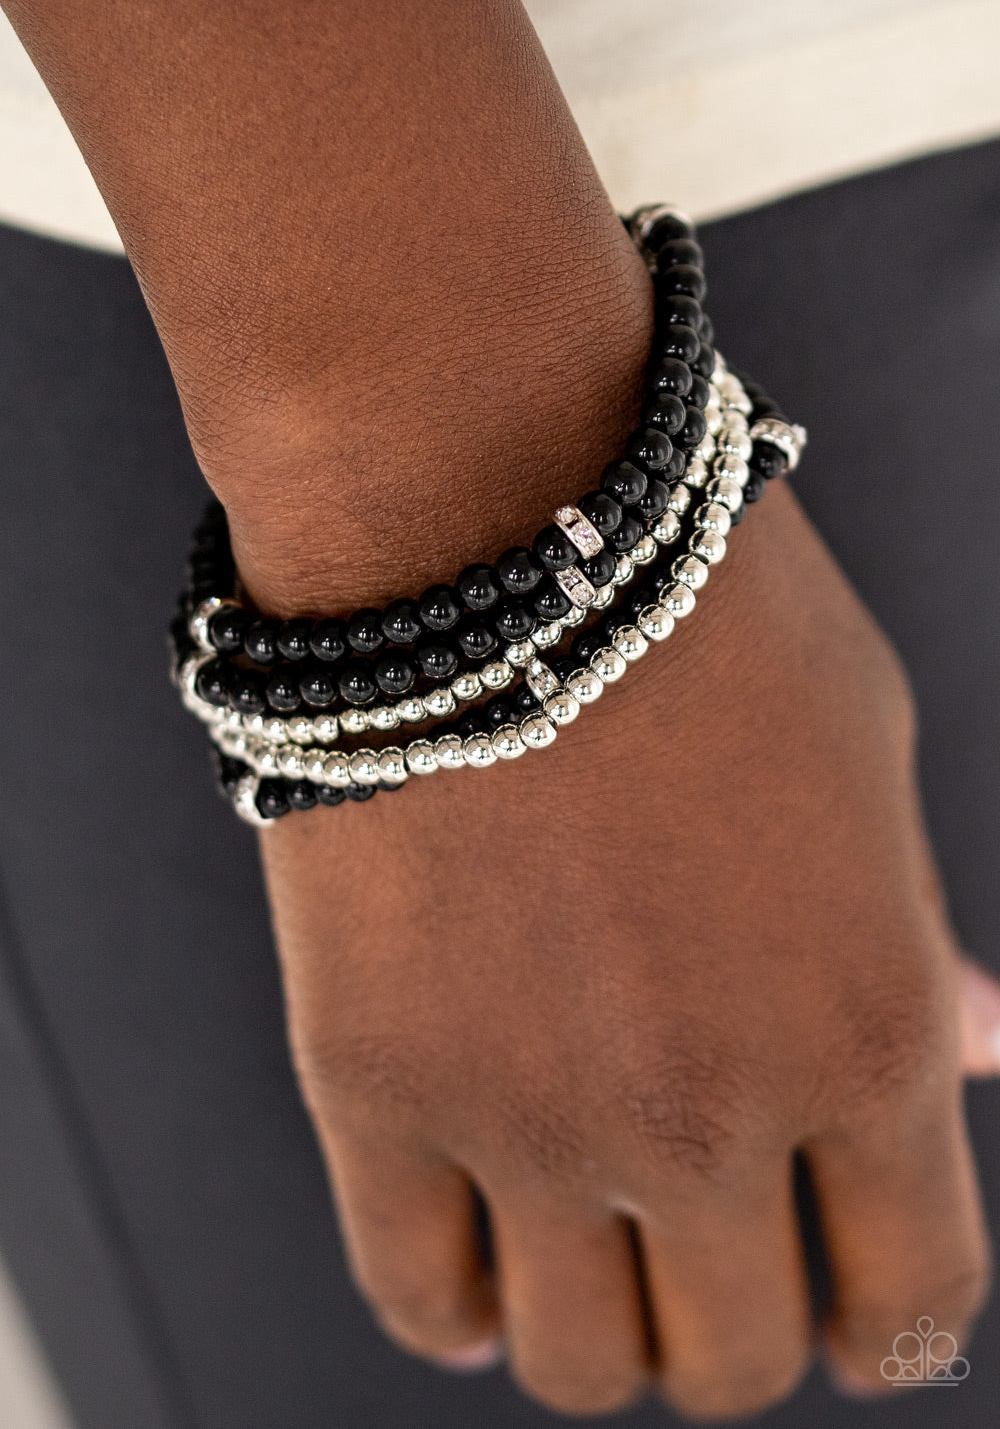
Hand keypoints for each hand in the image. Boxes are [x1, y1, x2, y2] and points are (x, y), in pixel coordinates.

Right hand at [259, 481, 993, 1419]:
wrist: (484, 513)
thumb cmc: (695, 615)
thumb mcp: (864, 762)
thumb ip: (914, 950)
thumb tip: (976, 1057)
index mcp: (863, 1034)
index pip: (915, 1304)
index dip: (888, 1318)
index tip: (852, 1290)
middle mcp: (705, 1113)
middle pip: (736, 1364)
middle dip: (743, 1320)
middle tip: (713, 1244)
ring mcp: (527, 1116)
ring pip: (582, 1368)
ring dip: (604, 1333)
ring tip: (592, 1245)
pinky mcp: (372, 1084)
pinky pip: (418, 1299)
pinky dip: (460, 1312)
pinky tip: (481, 1264)